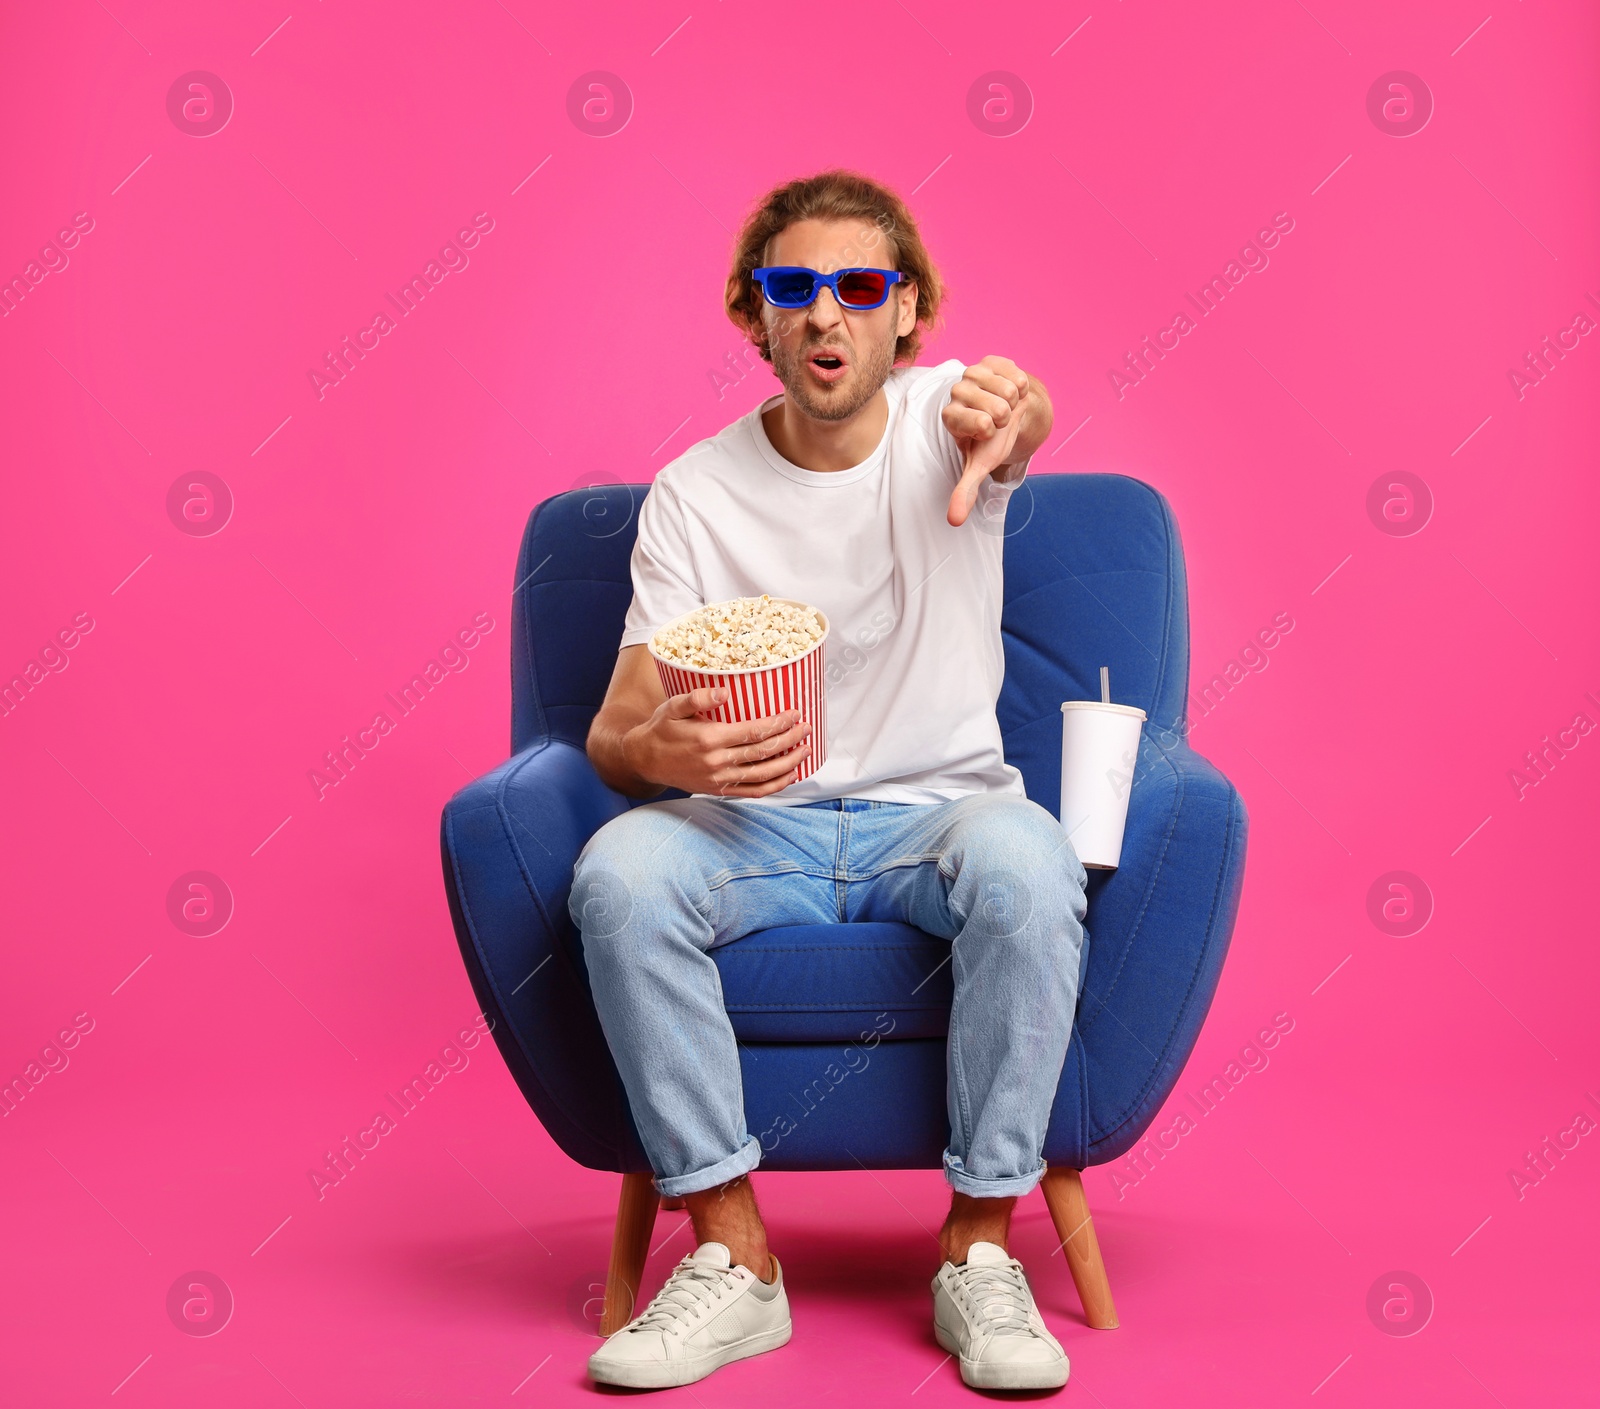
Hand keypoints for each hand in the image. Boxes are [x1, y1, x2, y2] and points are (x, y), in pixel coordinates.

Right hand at [624, 687, 812, 797]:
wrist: (644, 760)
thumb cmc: (661, 729)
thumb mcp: (674, 706)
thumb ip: (699, 697)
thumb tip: (724, 691)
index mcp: (709, 738)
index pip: (754, 732)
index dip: (779, 724)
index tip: (794, 714)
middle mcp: (717, 762)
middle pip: (764, 752)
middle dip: (790, 740)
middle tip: (806, 728)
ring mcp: (720, 779)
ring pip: (764, 775)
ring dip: (789, 763)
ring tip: (805, 750)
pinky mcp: (719, 790)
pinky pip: (753, 792)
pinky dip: (775, 786)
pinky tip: (789, 775)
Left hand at [943, 356, 1030, 526]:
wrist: (1012, 414)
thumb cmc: (992, 440)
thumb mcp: (980, 465)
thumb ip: (965, 490)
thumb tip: (954, 521)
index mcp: (950, 417)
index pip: (976, 422)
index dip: (989, 429)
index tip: (987, 431)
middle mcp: (956, 392)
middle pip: (996, 408)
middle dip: (1006, 417)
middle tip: (1000, 419)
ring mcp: (972, 373)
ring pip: (1007, 390)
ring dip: (1014, 402)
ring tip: (1006, 404)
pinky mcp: (991, 360)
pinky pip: (1016, 374)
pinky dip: (1021, 386)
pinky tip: (1011, 390)